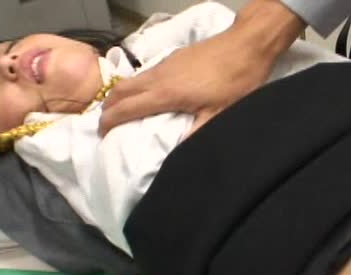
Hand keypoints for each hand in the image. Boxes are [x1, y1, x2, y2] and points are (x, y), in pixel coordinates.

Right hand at [100, 0, 304, 135]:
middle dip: (108, 108)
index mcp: (166, 93)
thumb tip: (177, 153)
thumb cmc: (236, 81)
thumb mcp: (219, 114)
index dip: (110, 122)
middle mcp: (159, 76)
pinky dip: (135, 87)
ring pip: (131, 80)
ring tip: (119, 112)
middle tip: (105, 125)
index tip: (102, 135)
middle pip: (121, 91)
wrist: (247, 44)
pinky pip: (144, 74)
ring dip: (120, 96)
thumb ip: (196, 133)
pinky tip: (145, 95)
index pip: (126, 108)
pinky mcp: (174, 57)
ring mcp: (165, 64)